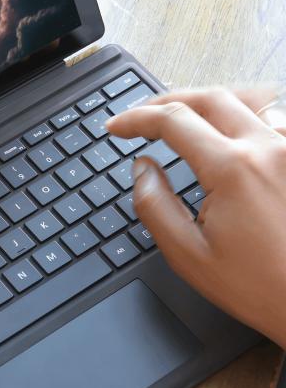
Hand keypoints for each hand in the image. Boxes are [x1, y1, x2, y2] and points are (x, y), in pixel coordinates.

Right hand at [106, 86, 285, 347]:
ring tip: (184, 113)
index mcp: (233, 169)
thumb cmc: (264, 289)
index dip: (136, 119)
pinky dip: (247, 113)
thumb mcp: (190, 256)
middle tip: (142, 117)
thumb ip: (155, 206)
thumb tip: (142, 168)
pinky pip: (275, 119)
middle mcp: (267, 148)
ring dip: (208, 102)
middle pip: (208, 98)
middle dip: (167, 101)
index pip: (172, 120)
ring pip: (246, 100)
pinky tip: (233, 127)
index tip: (117, 128)